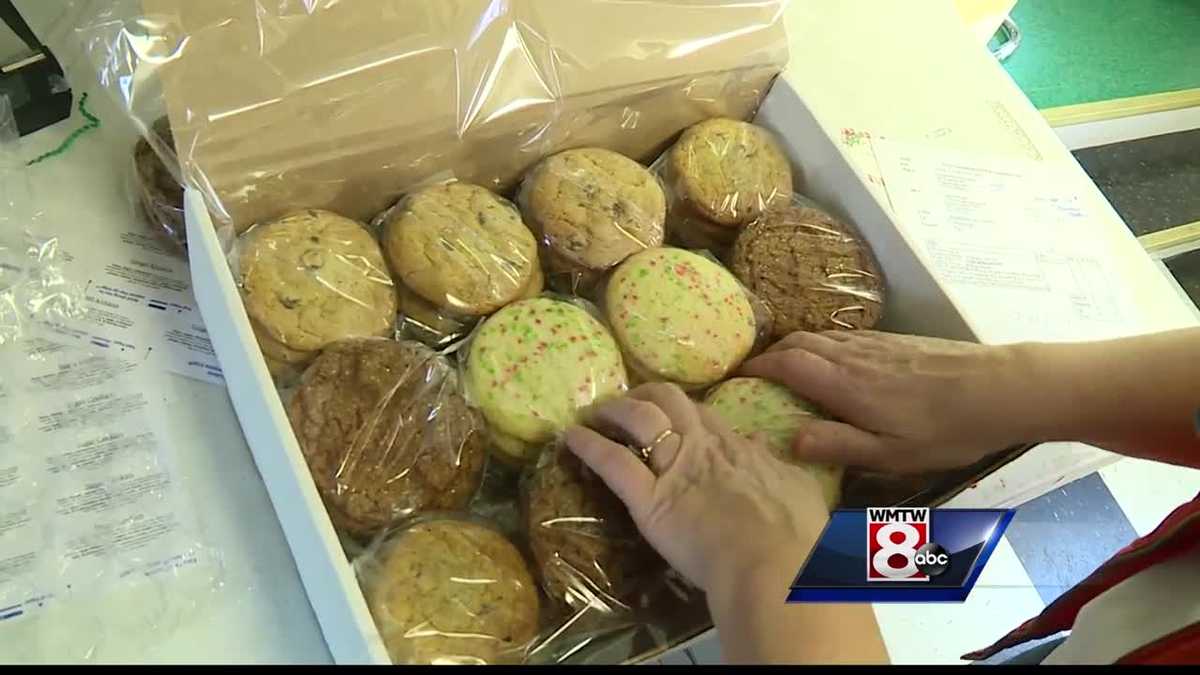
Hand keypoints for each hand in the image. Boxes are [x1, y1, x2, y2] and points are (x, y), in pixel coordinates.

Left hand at [565, 383, 828, 591]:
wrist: (776, 565)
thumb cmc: (796, 537)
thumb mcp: (799, 488)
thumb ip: (777, 464)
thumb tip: (761, 444)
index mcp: (736, 447)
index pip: (701, 413)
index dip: (680, 409)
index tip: (667, 414)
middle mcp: (701, 447)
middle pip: (666, 400)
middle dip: (643, 396)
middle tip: (625, 404)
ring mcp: (673, 469)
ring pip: (636, 419)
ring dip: (612, 411)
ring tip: (594, 413)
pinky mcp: (649, 500)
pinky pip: (612, 463)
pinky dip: (588, 446)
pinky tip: (570, 438)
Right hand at [740, 331, 1037, 473]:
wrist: (1000, 388)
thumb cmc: (945, 429)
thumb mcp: (891, 454)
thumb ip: (838, 445)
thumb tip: (788, 439)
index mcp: (844, 384)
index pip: (785, 364)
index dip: (755, 368)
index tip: (733, 379)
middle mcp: (852, 355)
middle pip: (796, 343)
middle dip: (767, 356)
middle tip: (750, 376)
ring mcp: (873, 344)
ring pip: (818, 337)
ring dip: (791, 349)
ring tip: (780, 371)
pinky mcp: (892, 341)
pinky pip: (840, 337)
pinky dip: (818, 346)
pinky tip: (828, 366)